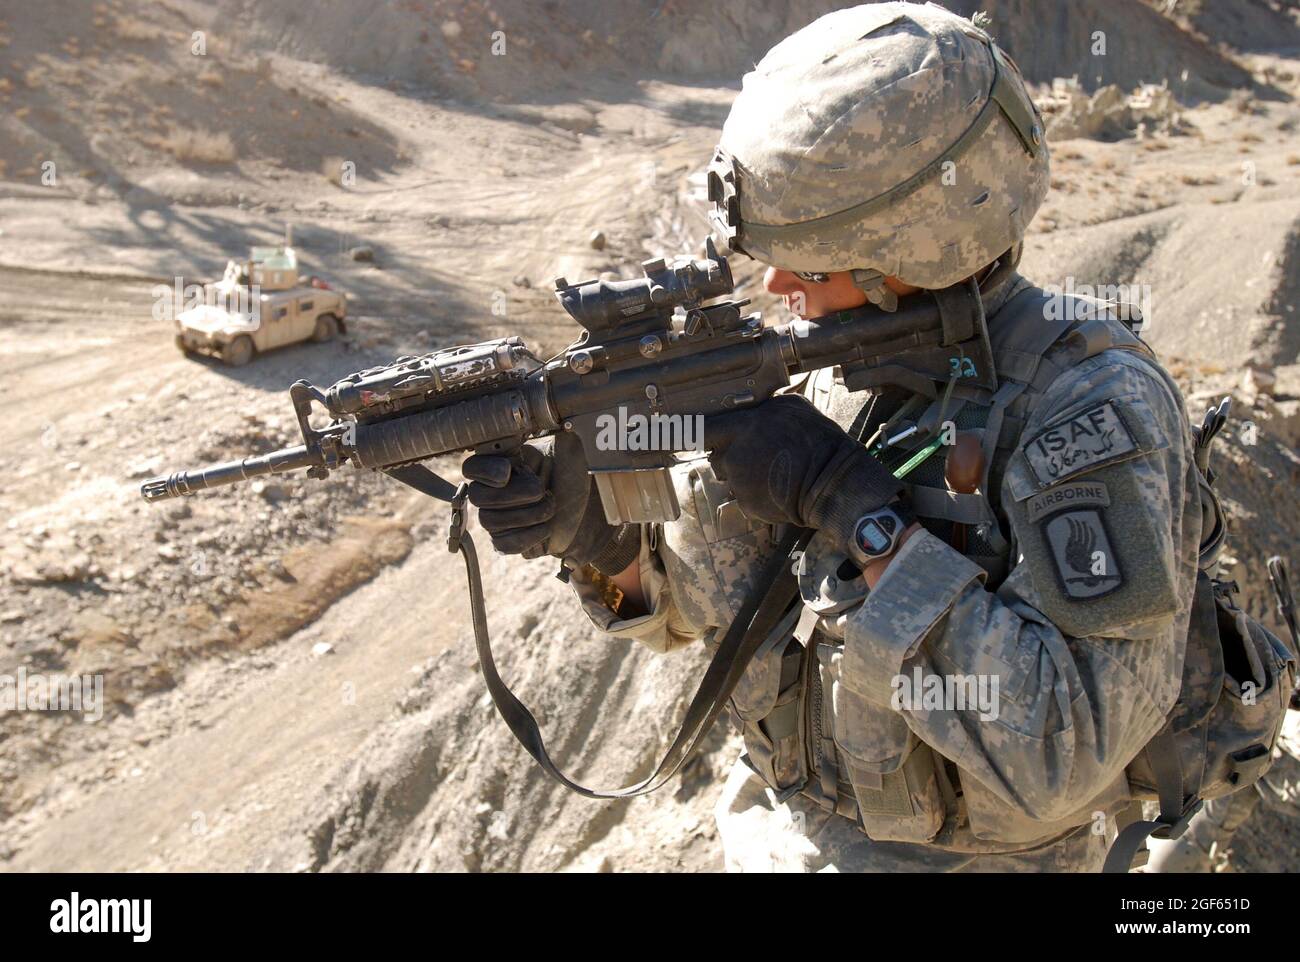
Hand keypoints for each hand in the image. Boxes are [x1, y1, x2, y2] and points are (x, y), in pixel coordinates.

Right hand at [461, 432, 638, 574]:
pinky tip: (545, 528)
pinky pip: (504, 545)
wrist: (583, 508)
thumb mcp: (565, 447)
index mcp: (499, 462)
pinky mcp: (506, 541)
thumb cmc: (569, 474)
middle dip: (516, 495)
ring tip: (550, 507)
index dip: (485, 470)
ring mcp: (495, 517)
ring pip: (490, 522)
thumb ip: (553, 432)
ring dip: (528, 516)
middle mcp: (490, 489)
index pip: (471, 466)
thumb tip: (554, 422)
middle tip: (541, 490)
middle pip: (478, 496)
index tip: (509, 471)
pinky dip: (529, 538)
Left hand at [705, 394, 901, 549]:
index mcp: (745, 426)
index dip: (690, 432)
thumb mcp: (792, 408)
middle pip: (717, 455)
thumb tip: (751, 409)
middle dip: (731, 456)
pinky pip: (743, 496)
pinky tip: (777, 488)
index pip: (703, 428)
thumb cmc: (818, 443)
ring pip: (732, 477)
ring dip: (745, 476)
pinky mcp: (745, 504)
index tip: (672, 432)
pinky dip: (756, 494)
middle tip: (760, 456)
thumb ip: (763, 409)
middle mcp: (735, 454)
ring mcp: (739, 481)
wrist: (832, 482)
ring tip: (774, 472)